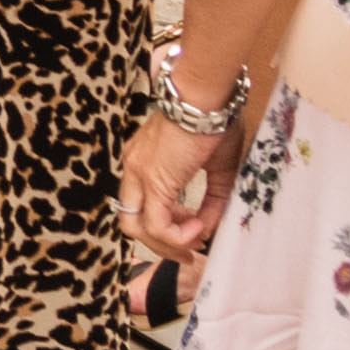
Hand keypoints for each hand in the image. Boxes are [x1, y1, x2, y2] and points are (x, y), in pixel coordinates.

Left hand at [118, 101, 238, 263]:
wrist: (207, 97)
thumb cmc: (215, 121)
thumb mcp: (217, 166)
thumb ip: (213, 199)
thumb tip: (210, 226)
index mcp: (144, 161)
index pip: (142, 204)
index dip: (167, 224)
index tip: (192, 229)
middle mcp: (134, 168)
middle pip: (132, 221)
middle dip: (161, 244)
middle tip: (189, 251)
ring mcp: (138, 174)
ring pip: (135, 228)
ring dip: (166, 244)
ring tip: (194, 242)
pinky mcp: (152, 180)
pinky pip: (156, 224)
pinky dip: (176, 235)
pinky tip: (197, 229)